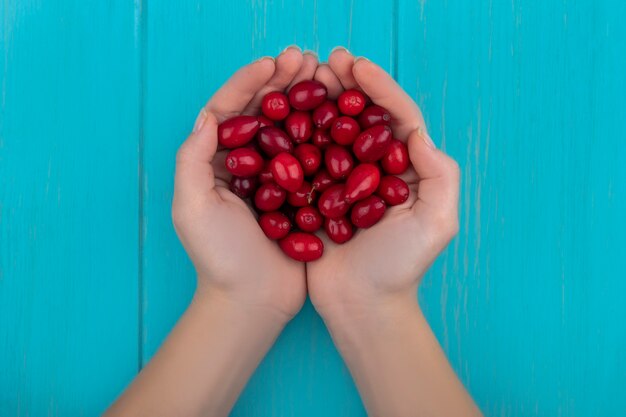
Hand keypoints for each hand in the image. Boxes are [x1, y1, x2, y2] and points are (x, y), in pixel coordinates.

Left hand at [172, 47, 319, 321]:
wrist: (252, 301)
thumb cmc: (218, 259)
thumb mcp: (192, 209)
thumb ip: (192, 160)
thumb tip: (208, 115)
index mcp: (216, 162)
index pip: (230, 110)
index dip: (249, 82)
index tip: (272, 63)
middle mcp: (246, 164)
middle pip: (264, 112)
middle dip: (283, 82)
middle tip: (306, 58)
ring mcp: (276, 177)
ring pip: (292, 128)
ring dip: (307, 99)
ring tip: (326, 75)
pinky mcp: (302, 193)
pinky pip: (314, 156)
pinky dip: (326, 133)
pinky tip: (343, 114)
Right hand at [308, 49, 460, 319]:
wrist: (361, 304)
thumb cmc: (401, 268)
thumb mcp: (437, 224)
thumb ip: (440, 176)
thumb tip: (417, 132)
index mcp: (406, 168)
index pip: (395, 117)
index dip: (379, 87)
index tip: (358, 65)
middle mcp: (375, 168)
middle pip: (361, 117)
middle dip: (346, 85)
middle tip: (326, 60)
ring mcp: (344, 179)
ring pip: (332, 130)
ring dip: (320, 100)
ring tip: (304, 75)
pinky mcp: (316, 193)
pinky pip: (306, 157)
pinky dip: (296, 133)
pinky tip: (283, 113)